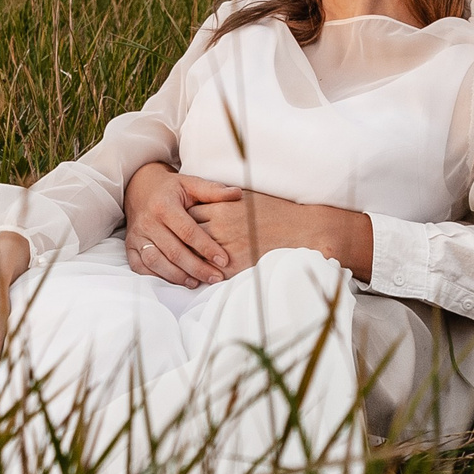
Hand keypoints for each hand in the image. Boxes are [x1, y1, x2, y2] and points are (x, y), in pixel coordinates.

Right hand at [123, 164, 242, 286]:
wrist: (139, 188)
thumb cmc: (171, 189)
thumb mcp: (191, 184)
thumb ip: (213, 191)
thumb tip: (237, 194)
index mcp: (164, 206)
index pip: (187, 231)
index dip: (206, 247)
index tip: (224, 260)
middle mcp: (148, 222)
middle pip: (173, 251)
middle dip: (196, 267)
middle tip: (216, 277)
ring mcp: (137, 236)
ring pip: (156, 262)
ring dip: (177, 276)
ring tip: (196, 282)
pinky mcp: (130, 246)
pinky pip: (141, 267)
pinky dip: (157, 276)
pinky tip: (175, 280)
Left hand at [187, 191, 375, 278]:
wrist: (302, 230)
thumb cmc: (276, 211)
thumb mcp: (247, 197)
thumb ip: (224, 198)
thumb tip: (208, 198)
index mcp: (222, 206)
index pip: (188, 212)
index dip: (181, 219)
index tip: (177, 223)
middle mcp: (221, 226)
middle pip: (186, 233)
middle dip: (178, 239)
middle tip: (170, 243)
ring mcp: (227, 247)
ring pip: (194, 254)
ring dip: (186, 258)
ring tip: (178, 261)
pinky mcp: (236, 265)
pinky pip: (211, 272)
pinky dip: (202, 274)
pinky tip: (196, 276)